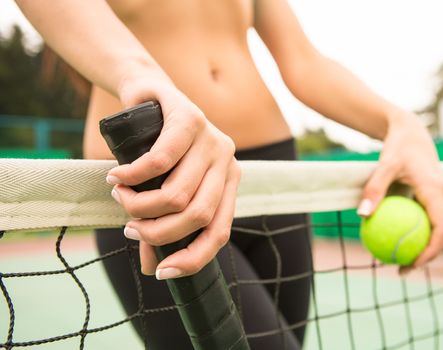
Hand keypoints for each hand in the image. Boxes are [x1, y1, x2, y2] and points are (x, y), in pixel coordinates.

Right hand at [107, 65, 240, 278]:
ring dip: (139, 206)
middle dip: (157, 232)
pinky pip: (160, 161)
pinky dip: (132, 178)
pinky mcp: (190, 118)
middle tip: (130, 227)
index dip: (193, 258)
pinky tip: (116, 178)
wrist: (148, 97)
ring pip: (177, 193)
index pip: (219, 232)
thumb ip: (162, 224)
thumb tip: (153, 268)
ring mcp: (212, 139)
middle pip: (198, 216)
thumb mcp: (162, 188)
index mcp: (228, 184)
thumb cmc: (156, 149)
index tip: (162, 273)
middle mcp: (227, 163)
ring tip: (120, 197)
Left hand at [357, 111, 442, 270]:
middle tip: (401, 270)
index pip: (442, 227)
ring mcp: (436, 197)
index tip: (413, 263)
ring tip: (394, 261)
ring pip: (432, 228)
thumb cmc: (397, 147)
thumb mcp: (384, 165)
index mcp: (436, 191)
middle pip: (439, 234)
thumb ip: (374, 189)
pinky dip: (410, 232)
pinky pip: (421, 219)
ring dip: (418, 246)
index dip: (432, 249)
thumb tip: (362, 215)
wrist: (409, 132)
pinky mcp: (428, 197)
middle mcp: (441, 196)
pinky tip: (389, 239)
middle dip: (425, 255)